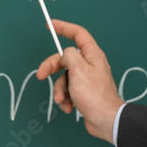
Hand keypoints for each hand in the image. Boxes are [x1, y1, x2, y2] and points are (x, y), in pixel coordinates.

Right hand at [36, 19, 124, 143]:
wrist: (105, 120)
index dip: (63, 27)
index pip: (77, 34)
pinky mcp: (84, 93)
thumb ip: (68, 56)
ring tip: (62, 100)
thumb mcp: (78, 70)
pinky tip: (69, 107)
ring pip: (64, 77)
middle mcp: (90, 64)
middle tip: (40, 75)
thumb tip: (65, 55)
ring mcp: (87, 79)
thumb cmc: (94, 95)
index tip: (49, 25)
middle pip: (65, 58)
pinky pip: (68, 91)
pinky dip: (65, 99)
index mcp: (92, 55)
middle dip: (51, 67)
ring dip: (59, 90)